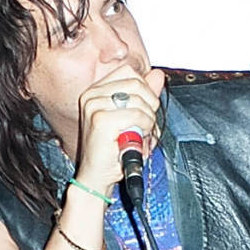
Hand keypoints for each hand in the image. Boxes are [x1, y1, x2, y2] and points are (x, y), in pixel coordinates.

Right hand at [71, 68, 165, 197]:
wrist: (96, 177)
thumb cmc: (112, 151)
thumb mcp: (132, 117)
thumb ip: (144, 95)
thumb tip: (158, 75)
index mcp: (95, 91)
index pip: (129, 72)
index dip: (145, 89)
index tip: (145, 108)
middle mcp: (91, 95)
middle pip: (136, 82)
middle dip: (149, 104)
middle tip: (145, 124)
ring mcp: (94, 106)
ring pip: (139, 99)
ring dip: (148, 119)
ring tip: (140, 134)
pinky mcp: (100, 120)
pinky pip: (137, 115)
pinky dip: (145, 127)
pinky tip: (137, 138)